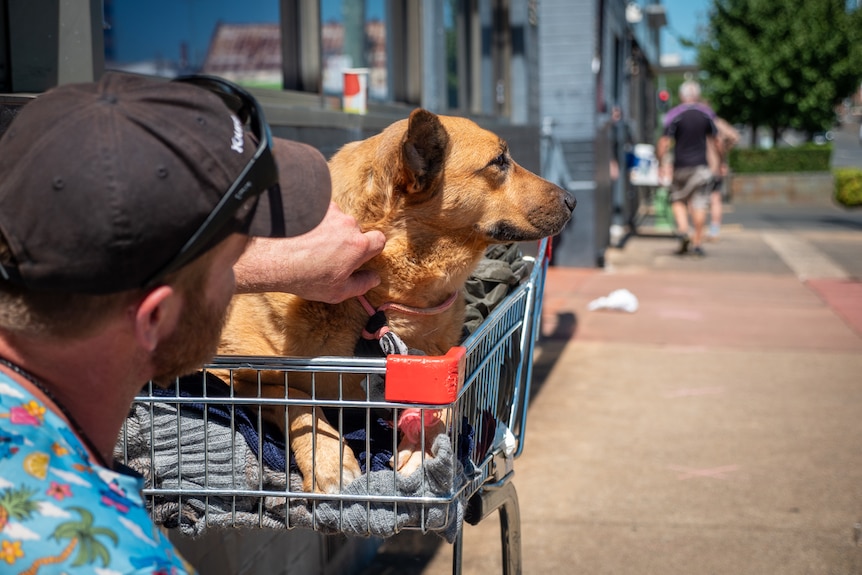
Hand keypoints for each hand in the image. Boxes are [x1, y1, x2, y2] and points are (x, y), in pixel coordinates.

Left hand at [234, 202, 385, 302]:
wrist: (271, 257)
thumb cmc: (304, 277)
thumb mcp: (337, 292)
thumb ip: (361, 285)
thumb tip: (374, 278)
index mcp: (358, 246)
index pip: (379, 240)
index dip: (371, 248)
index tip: (359, 255)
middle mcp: (348, 225)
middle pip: (356, 230)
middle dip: (345, 240)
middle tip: (327, 255)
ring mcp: (330, 212)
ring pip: (337, 220)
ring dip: (329, 229)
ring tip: (310, 244)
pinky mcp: (314, 204)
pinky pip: (320, 211)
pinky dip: (314, 219)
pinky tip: (302, 233)